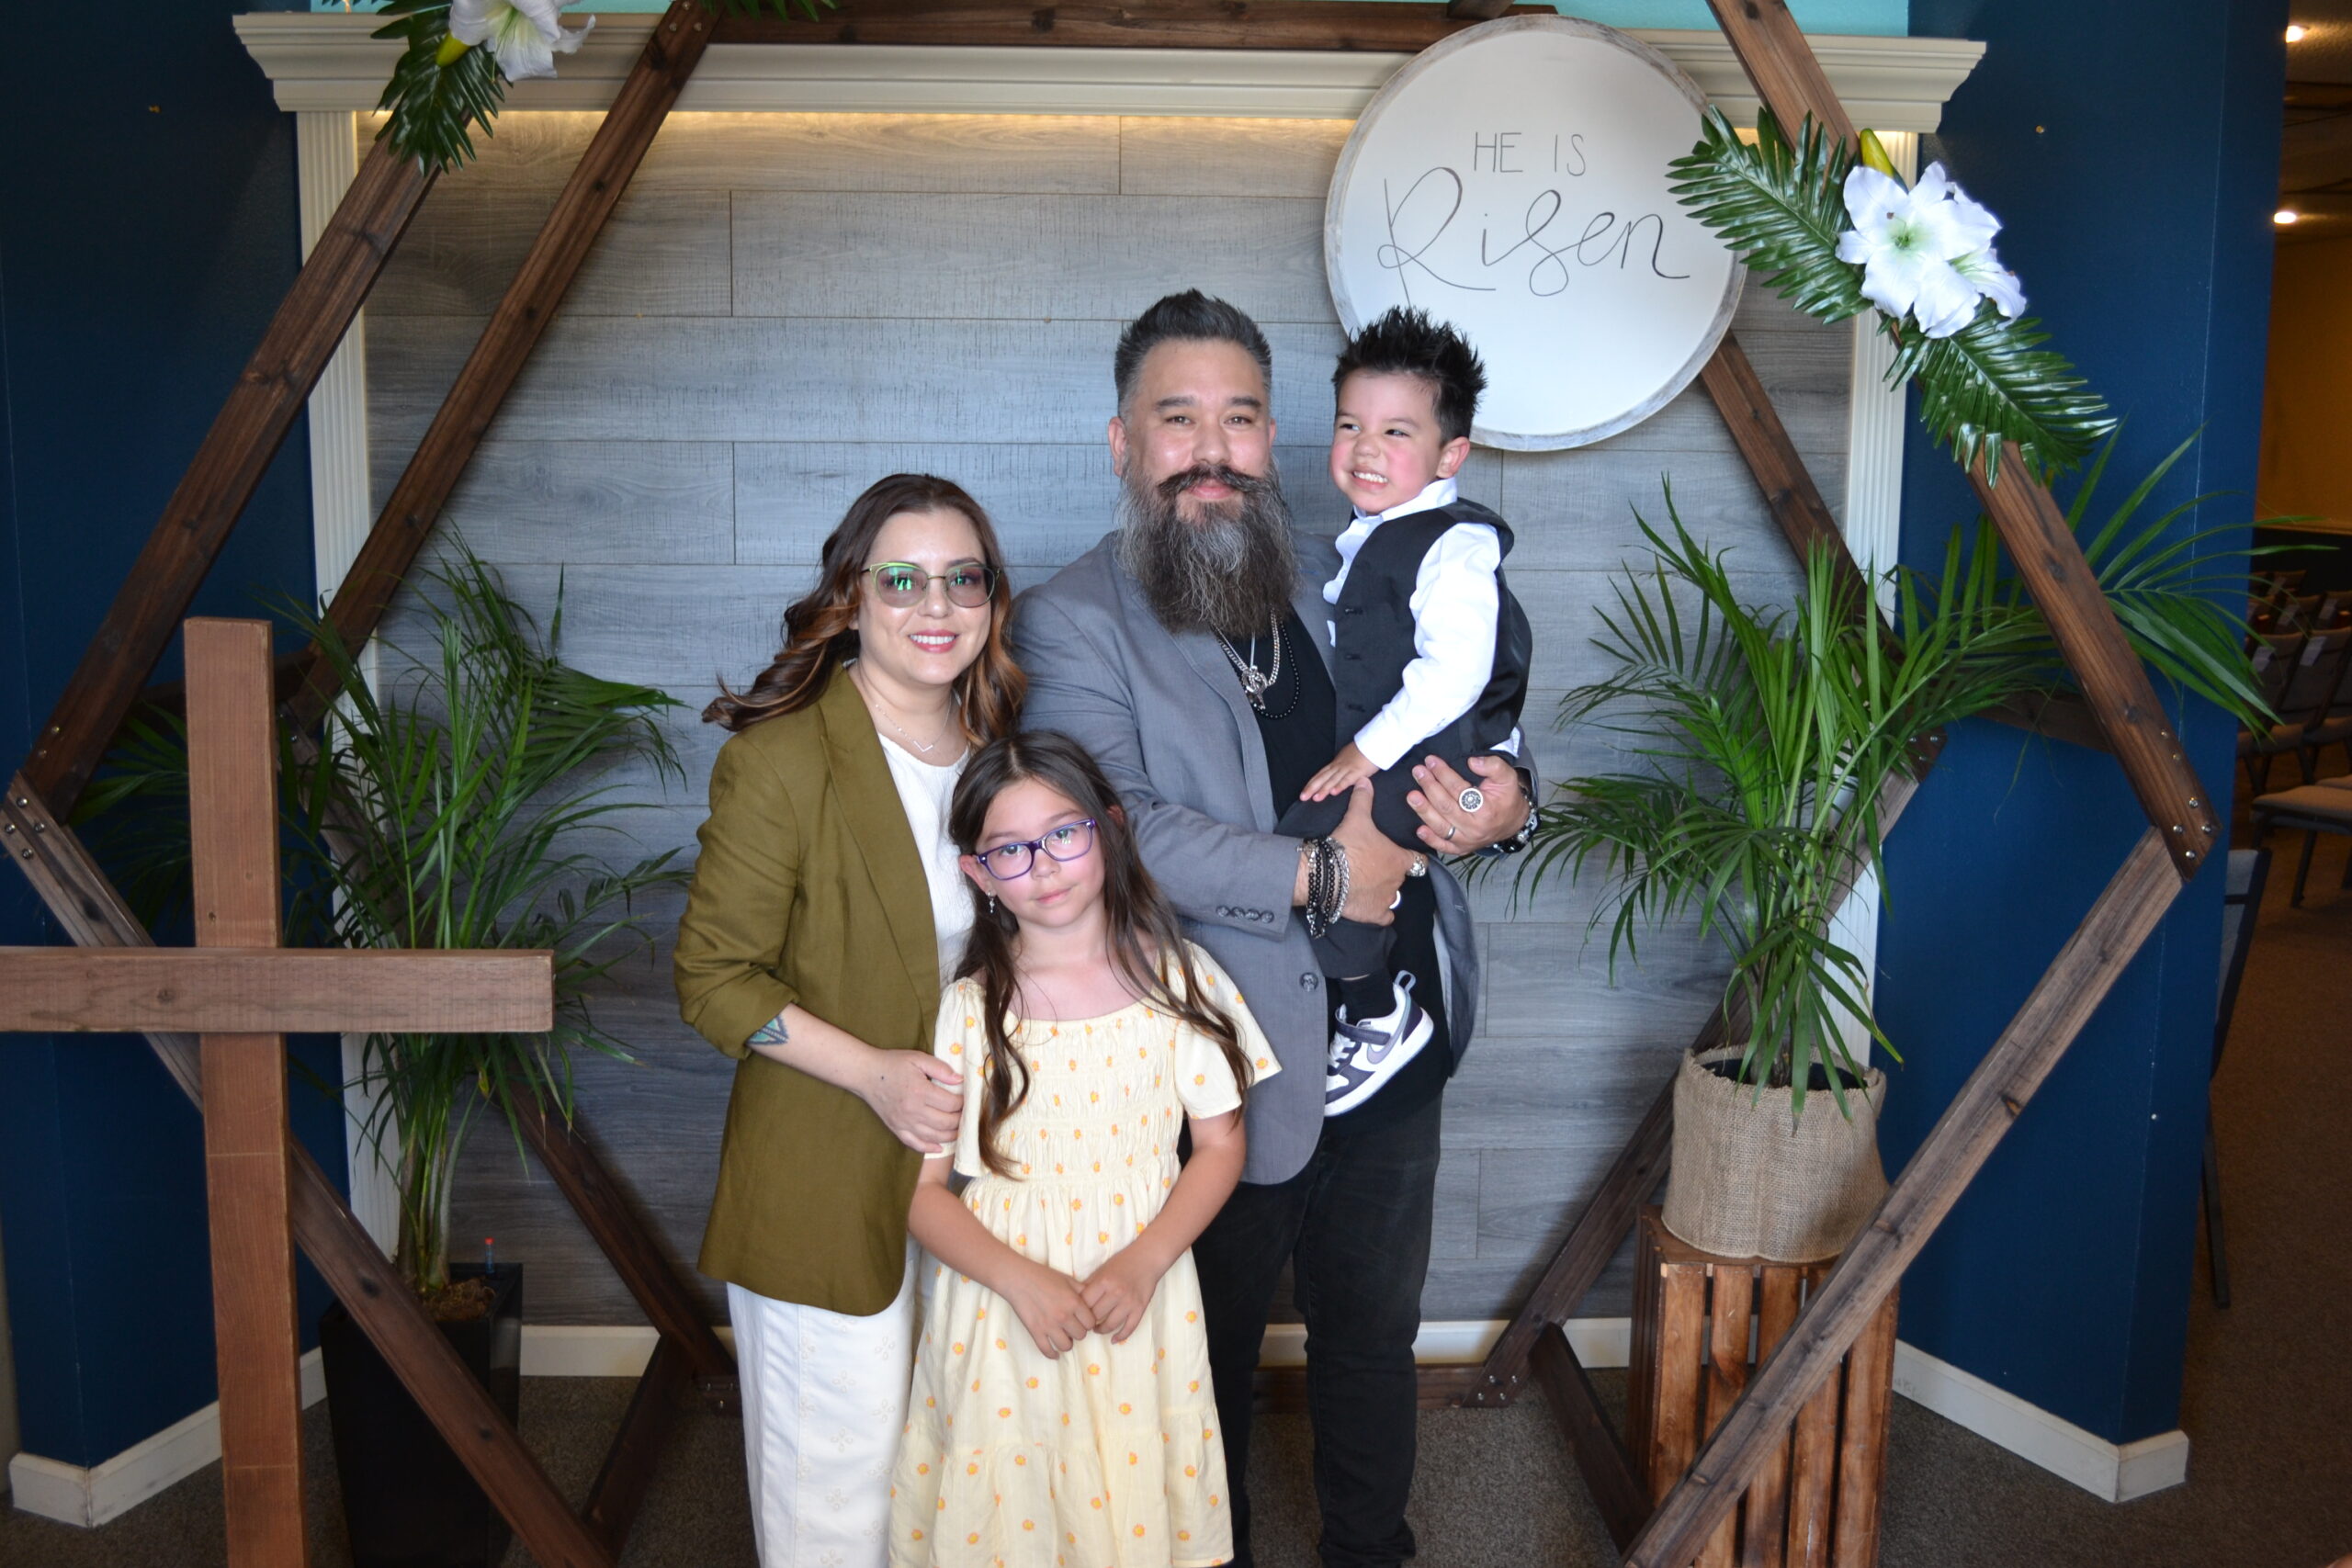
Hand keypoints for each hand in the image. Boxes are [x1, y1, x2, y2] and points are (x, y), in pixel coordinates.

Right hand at [857, 1049, 961, 1154]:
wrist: (866, 1074)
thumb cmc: (892, 1063)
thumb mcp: (918, 1058)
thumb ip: (940, 1068)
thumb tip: (959, 1080)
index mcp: (921, 1091)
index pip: (951, 1104)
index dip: (963, 1103)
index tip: (967, 1099)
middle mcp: (913, 1110)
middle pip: (946, 1123)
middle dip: (960, 1120)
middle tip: (966, 1114)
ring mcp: (904, 1122)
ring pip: (934, 1136)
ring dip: (950, 1135)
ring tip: (959, 1129)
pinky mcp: (896, 1128)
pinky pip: (915, 1144)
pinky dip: (929, 1147)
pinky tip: (939, 1147)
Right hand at [1004, 1260, 1095, 1357]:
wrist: (1018, 1278)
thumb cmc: (1043, 1276)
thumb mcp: (1067, 1279)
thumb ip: (1082, 1290)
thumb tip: (1093, 1300)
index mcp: (1074, 1302)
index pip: (1090, 1323)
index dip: (1087, 1322)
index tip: (1082, 1320)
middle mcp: (1064, 1316)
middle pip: (1081, 1335)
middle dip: (1077, 1332)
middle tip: (1071, 1327)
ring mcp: (1049, 1325)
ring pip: (1066, 1346)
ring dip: (1066, 1343)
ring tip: (1063, 1337)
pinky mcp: (1035, 1331)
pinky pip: (1047, 1350)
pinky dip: (1052, 1354)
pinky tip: (1055, 1354)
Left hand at [1080, 1248, 1166, 1344]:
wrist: (1147, 1258)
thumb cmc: (1122, 1262)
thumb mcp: (1102, 1270)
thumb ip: (1089, 1285)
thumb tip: (1076, 1301)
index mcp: (1103, 1282)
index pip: (1084, 1304)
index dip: (1078, 1311)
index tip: (1077, 1314)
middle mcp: (1116, 1293)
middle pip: (1095, 1316)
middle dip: (1088, 1321)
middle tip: (1086, 1323)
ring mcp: (1129, 1302)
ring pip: (1110, 1324)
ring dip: (1101, 1330)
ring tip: (1097, 1329)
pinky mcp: (1140, 1308)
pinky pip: (1129, 1328)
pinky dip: (1120, 1336)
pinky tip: (1114, 1339)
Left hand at [1301, 742, 1378, 801]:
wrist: (1374, 743)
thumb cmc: (1363, 752)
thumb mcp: (1347, 759)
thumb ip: (1341, 768)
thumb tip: (1335, 776)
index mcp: (1336, 764)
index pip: (1320, 774)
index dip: (1311, 783)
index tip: (1303, 792)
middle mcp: (1339, 766)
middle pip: (1323, 777)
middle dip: (1312, 788)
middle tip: (1303, 797)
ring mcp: (1347, 768)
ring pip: (1333, 780)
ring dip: (1324, 789)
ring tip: (1316, 798)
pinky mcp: (1358, 771)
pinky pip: (1348, 779)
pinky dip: (1340, 786)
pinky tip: (1334, 792)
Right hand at [1330, 782, 1414, 924]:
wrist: (1327, 874)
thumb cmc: (1347, 846)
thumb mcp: (1356, 818)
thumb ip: (1363, 800)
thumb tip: (1365, 781)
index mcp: (1399, 859)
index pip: (1419, 861)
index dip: (1413, 858)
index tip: (1406, 857)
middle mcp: (1398, 880)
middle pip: (1402, 877)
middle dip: (1392, 873)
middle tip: (1375, 867)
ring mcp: (1387, 899)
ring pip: (1393, 896)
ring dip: (1384, 891)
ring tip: (1369, 884)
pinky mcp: (1375, 914)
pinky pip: (1386, 917)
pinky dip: (1380, 913)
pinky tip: (1371, 906)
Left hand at [1408, 754, 1528, 853]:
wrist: (1513, 822)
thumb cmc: (1507, 797)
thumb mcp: (1507, 777)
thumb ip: (1493, 765)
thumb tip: (1472, 762)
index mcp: (1486, 810)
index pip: (1458, 789)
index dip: (1443, 774)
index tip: (1431, 761)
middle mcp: (1474, 828)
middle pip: (1446, 806)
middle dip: (1429, 787)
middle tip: (1418, 772)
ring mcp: (1467, 840)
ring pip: (1440, 826)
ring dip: (1423, 810)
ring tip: (1411, 796)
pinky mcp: (1461, 848)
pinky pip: (1443, 846)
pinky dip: (1430, 839)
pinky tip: (1419, 829)